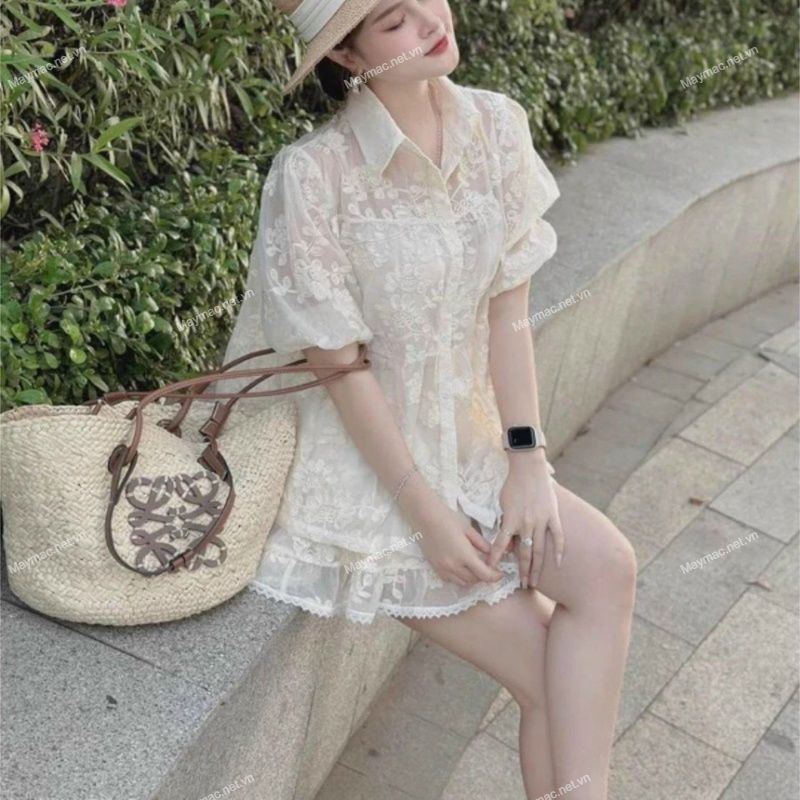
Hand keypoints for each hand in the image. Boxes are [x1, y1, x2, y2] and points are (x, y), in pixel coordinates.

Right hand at [408, 500, 505, 587]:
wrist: (424, 516)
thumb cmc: (447, 518)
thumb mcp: (468, 529)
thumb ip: (482, 544)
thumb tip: (492, 554)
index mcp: (464, 555)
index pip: (484, 574)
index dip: (495, 576)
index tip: (500, 573)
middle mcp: (453, 566)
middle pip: (474, 580)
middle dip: (484, 576)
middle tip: (489, 567)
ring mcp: (443, 568)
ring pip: (463, 583)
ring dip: (472, 579)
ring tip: (476, 568)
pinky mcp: (435, 567)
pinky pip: (451, 580)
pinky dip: (459, 578)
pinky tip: (462, 568)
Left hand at [487, 454, 564, 588]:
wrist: (528, 468)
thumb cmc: (513, 485)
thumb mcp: (502, 505)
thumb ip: (505, 524)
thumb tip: (508, 543)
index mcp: (510, 520)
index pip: (500, 545)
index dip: (496, 559)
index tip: (492, 572)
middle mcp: (526, 524)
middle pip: (524, 553)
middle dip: (522, 571)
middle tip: (523, 586)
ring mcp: (541, 521)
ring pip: (539, 549)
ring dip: (537, 567)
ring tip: (535, 581)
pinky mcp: (553, 516)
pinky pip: (558, 536)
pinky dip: (559, 550)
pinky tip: (557, 563)